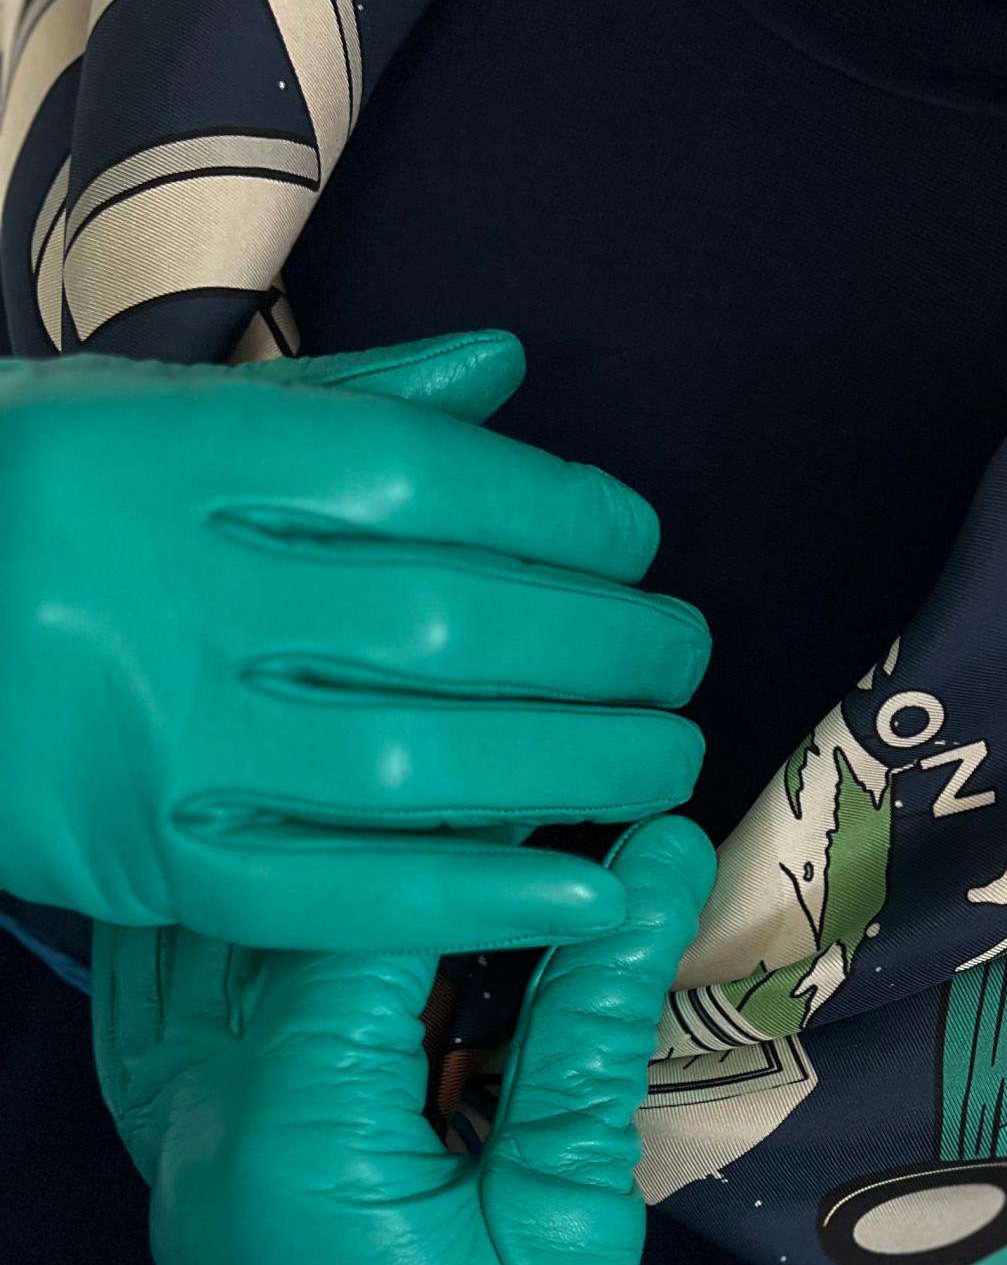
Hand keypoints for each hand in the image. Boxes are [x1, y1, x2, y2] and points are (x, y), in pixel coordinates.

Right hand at [0, 335, 707, 948]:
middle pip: (443, 624)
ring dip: (572, 765)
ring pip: (411, 763)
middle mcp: (179, 595)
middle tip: (684, 657)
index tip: (634, 541)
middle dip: (599, 645)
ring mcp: (162, 738)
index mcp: (181, 457)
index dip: (558, 515)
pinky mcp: (149, 859)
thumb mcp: (154, 410)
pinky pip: (332, 892)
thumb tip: (506, 368)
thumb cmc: (32, 500)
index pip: (420, 480)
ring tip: (668, 756)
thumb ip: (338, 397)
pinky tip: (588, 892)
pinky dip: (468, 896)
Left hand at [94, 821, 722, 1264]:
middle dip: (379, 834)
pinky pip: (165, 1033)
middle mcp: (203, 1135)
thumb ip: (593, 1010)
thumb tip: (657, 846)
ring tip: (399, 825)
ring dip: (295, 889)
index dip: (467, 820)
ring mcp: (178, 1167)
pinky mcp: (191, 1194)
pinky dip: (229, 960)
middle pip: (268, 916)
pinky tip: (303, 924)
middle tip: (490, 773)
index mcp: (295, 1134)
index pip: (365, 908)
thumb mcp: (576, 1198)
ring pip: (194, 961)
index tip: (549, 755)